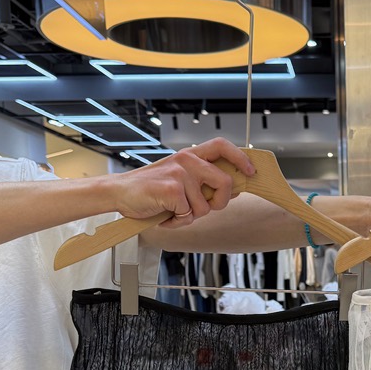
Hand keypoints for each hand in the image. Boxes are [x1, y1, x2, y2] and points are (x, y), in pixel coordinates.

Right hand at [111, 139, 254, 227]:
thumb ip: (203, 181)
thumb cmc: (152, 191)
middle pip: (225, 182)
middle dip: (220, 203)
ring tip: (173, 211)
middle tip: (204, 209)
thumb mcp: (180, 179)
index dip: (241, 158)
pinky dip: (177, 222)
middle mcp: (187, 160)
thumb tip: (235, 189)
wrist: (120, 193)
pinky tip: (164, 216)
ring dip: (190, 217)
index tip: (250, 172)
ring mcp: (180, 173)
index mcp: (190, 155)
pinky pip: (188, 215)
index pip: (222, 146)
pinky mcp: (172, 188)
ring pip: (205, 206)